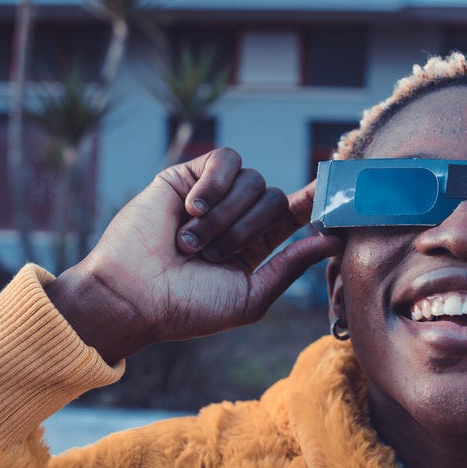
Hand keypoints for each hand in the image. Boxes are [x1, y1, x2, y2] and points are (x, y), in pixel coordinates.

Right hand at [47, 149, 342, 361]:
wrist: (132, 295)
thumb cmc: (188, 307)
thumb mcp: (250, 296)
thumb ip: (290, 266)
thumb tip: (333, 240)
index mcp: (255, 247)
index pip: (293, 214)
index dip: (314, 202)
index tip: (334, 192)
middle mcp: (236, 218)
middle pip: (275, 198)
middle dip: (250, 228)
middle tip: (213, 254)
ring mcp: (213, 196)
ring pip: (253, 180)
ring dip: (226, 216)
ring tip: (190, 242)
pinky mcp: (188, 176)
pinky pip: (225, 160)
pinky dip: (215, 183)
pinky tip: (192, 208)